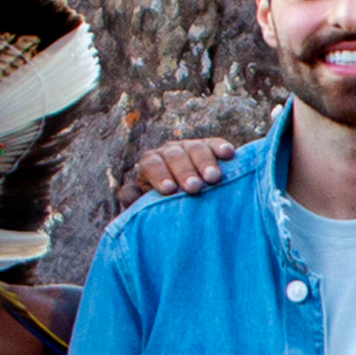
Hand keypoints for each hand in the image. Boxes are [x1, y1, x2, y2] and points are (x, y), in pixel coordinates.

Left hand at [117, 138, 234, 207]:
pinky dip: (221, 147)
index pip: (151, 165)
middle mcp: (169, 152)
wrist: (187, 206)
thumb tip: (126, 193)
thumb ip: (135, 202)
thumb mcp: (146, 209)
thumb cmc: (163, 210)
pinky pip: (215, 144)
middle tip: (194, 188)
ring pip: (195, 149)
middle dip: (184, 172)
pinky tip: (228, 154)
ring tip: (214, 178)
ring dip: (205, 163)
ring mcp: (189, 147)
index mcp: (151, 164)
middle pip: (174, 156)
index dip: (159, 176)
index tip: (169, 191)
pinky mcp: (210, 147)